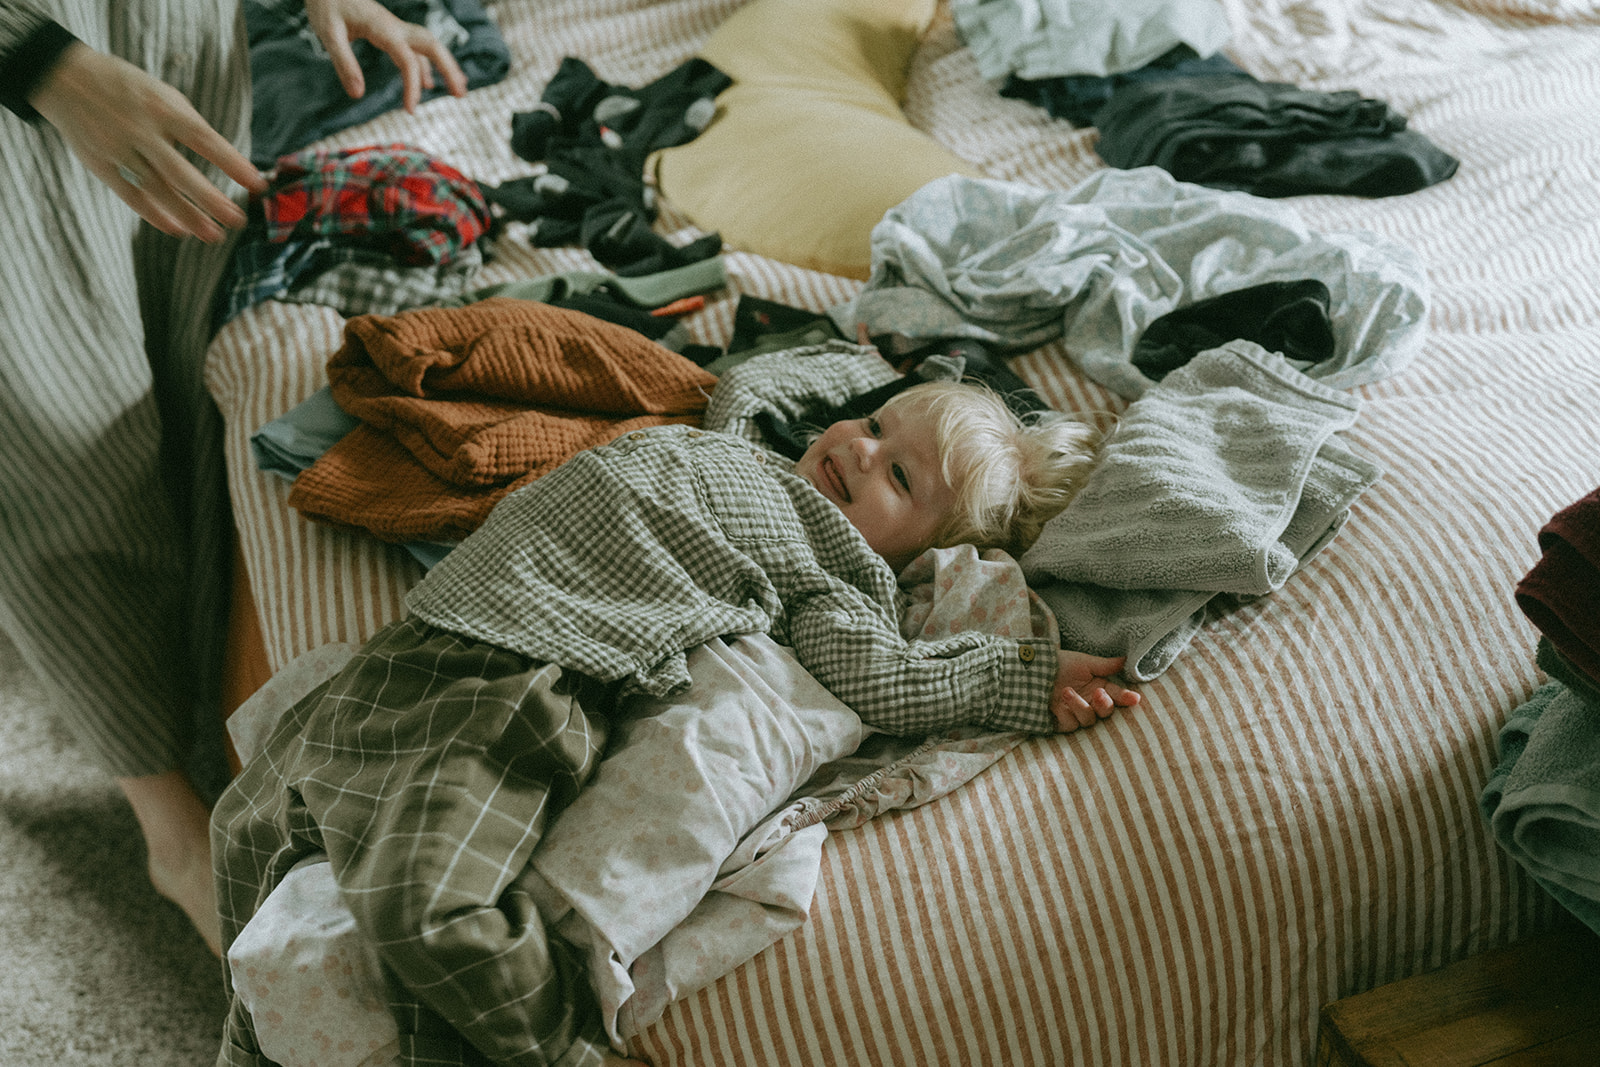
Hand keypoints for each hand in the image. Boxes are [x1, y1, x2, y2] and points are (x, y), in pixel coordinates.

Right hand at [30, 43, 267, 240]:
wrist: (66, 77)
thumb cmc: (130, 89)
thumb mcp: (163, 95)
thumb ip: (190, 126)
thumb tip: (226, 162)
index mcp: (163, 108)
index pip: (204, 140)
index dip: (232, 163)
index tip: (257, 185)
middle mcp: (141, 130)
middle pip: (180, 172)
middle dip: (210, 200)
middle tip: (238, 221)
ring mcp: (118, 149)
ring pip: (157, 190)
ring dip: (187, 216)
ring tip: (214, 235)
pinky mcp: (100, 164)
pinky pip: (131, 196)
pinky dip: (155, 215)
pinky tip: (178, 230)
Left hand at [306, 0, 468, 112]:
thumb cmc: (325, 5)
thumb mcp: (329, 33)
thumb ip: (344, 63)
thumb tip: (358, 95)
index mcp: (383, 28)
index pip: (407, 59)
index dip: (412, 86)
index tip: (410, 111)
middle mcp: (395, 27)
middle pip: (432, 46)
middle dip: (449, 69)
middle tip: (461, 95)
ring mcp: (395, 29)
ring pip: (428, 46)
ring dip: (445, 66)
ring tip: (459, 90)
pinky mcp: (390, 32)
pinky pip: (415, 50)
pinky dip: (426, 66)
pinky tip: (429, 83)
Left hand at [1051, 650, 1139, 731]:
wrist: (1032, 669)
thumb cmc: (1060, 664)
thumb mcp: (1084, 662)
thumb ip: (1107, 665)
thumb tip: (1128, 660)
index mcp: (1099, 688)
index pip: (1117, 696)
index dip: (1126, 698)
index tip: (1134, 699)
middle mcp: (1090, 702)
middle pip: (1105, 712)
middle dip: (1104, 704)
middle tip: (1098, 693)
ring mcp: (1076, 713)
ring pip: (1088, 720)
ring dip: (1080, 707)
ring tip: (1067, 692)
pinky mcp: (1061, 722)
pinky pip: (1071, 725)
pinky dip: (1066, 714)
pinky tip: (1057, 703)